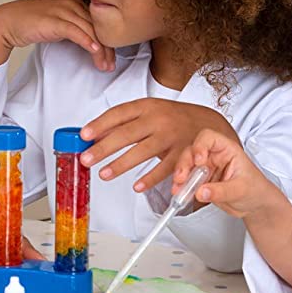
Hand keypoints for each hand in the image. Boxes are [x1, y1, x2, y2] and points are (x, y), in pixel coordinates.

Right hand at [0, 0, 113, 73]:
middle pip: (97, 27)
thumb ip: (74, 29)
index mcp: (74, 2)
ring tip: (104, 65)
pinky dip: (87, 42)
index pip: (98, 22)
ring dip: (100, 50)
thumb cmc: (31, 23)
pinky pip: (76, 31)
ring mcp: (63, 10)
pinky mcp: (54, 20)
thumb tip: (91, 43)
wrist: (9, 21)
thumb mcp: (59, 23)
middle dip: (107, 48)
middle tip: (110, 65)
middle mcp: (71, 3)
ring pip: (90, 30)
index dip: (107, 41)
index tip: (111, 57)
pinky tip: (94, 52)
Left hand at [80, 99, 235, 193]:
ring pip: (144, 151)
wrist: (207, 121)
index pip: (119, 113)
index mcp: (146, 106)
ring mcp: (171, 136)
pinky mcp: (183, 153)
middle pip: (127, 133)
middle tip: (86, 159)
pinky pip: (165, 168)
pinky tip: (136, 186)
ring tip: (104, 174)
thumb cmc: (171, 118)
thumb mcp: (147, 112)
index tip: (84, 135)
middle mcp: (158, 119)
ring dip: (122, 164)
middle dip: (104, 147)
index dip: (100, 124)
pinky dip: (150, 179)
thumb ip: (122, 122)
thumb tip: (93, 135)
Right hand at [170, 129, 284, 222]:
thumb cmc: (255, 190)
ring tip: (178, 189)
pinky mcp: (201, 182)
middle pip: (192, 152)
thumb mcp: (241, 190)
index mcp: (227, 150)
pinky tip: (181, 194)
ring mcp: (206, 169)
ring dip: (180, 178)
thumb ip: (221, 191)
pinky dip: (182, 188)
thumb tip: (201, 192)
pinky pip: (187, 182)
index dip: (200, 146)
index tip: (198, 160)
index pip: (209, 138)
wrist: (256, 205)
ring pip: (187, 167)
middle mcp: (214, 156)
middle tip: (182, 178)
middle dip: (184, 164)